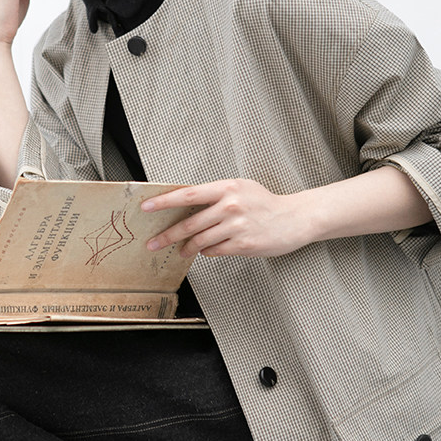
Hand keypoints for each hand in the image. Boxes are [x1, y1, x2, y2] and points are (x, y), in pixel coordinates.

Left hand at [142, 179, 308, 258]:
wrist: (294, 218)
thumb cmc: (264, 203)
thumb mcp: (240, 189)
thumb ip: (214, 195)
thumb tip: (185, 204)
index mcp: (226, 188)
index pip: (187, 195)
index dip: (164, 202)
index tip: (146, 207)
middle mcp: (229, 206)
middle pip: (188, 224)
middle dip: (166, 236)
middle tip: (153, 243)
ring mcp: (236, 226)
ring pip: (199, 241)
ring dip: (187, 248)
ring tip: (182, 250)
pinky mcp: (243, 245)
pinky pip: (214, 251)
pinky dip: (207, 252)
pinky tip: (208, 250)